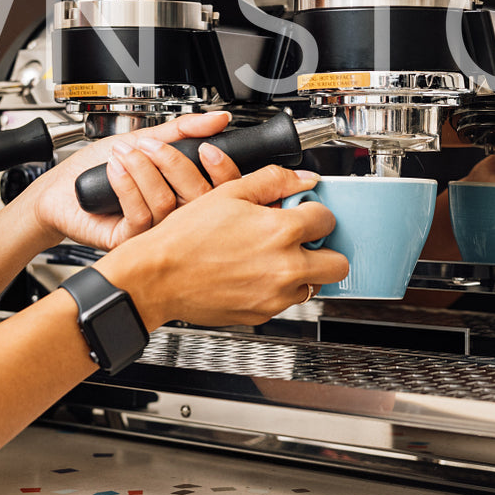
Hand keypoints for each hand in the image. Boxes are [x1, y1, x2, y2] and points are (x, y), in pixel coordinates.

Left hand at [22, 112, 244, 251]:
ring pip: (166, 204)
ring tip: (122, 154)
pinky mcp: (129, 241)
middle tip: (150, 145)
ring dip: (142, 170)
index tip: (207, 148)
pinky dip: (127, 186)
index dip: (222, 169)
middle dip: (174, 163)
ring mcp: (153, 231)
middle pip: (199, 198)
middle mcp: (174, 216)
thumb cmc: (98, 167)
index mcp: (184, 193)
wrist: (61, 189)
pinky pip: (140, 215)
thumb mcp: (144, 139)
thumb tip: (218, 118)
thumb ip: (181, 130)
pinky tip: (113, 170)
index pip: (222, 188)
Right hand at [97, 165, 348, 328]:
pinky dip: (278, 289)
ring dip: (303, 271)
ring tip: (275, 258)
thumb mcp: (228, 194)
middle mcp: (285, 267)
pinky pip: (286, 302)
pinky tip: (254, 274)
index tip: (303, 213)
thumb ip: (273, 181)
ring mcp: (275, 296)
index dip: (315, 213)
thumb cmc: (185, 238)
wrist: (157, 277)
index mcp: (281, 231)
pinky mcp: (262, 315)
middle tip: (305, 241)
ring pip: (314, 286)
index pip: (327, 220)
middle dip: (325, 250)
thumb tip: (302, 179)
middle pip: (338, 264)